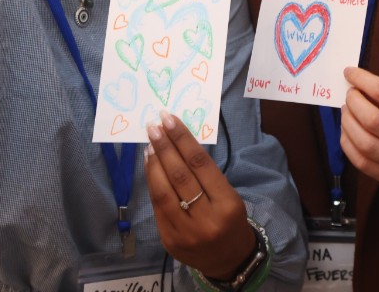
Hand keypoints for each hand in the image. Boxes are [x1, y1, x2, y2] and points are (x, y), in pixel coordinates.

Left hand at [144, 111, 255, 279]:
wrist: (228, 259)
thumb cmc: (229, 219)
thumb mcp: (228, 195)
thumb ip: (205, 174)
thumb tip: (177, 142)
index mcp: (227, 203)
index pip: (200, 164)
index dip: (182, 139)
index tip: (169, 119)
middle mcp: (206, 219)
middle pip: (180, 176)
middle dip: (164, 147)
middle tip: (153, 126)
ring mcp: (185, 233)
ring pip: (163, 192)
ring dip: (153, 165)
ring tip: (149, 145)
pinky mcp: (169, 241)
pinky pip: (157, 207)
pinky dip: (152, 184)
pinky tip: (151, 168)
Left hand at [340, 67, 378, 191]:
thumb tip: (358, 88)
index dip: (362, 79)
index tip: (350, 73)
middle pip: (371, 120)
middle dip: (353, 103)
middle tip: (350, 95)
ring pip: (364, 143)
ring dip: (347, 123)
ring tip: (347, 112)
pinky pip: (361, 162)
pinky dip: (348, 144)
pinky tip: (348, 132)